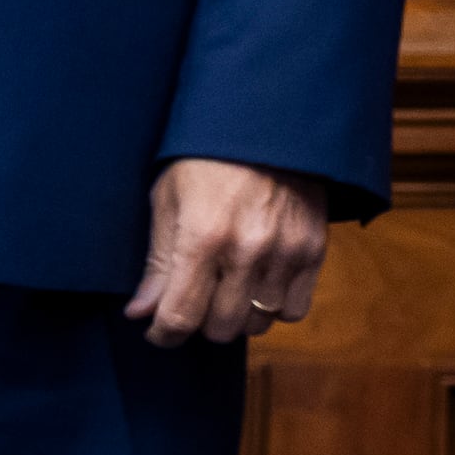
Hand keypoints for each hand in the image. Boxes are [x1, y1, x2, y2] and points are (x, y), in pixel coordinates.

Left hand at [125, 158, 329, 346]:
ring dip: (239, 315)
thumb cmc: (207, 157)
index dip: (163, 333)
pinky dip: (276, 306)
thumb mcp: (169, 199)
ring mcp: (285, 251)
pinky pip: (295, 309)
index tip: (158, 328)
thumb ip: (157, 262)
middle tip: (196, 299)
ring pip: (257, 323)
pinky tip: (261, 284)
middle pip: (220, 328)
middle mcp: (246, 250)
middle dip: (200, 322)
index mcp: (202, 236)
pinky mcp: (313, 248)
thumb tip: (141, 313)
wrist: (269, 121)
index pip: (180, 316)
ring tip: (229, 290)